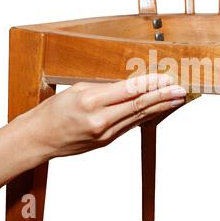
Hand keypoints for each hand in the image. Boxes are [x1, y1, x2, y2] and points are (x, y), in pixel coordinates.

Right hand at [14, 74, 185, 158]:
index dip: (151, 84)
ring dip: (160, 107)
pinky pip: (131, 126)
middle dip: (163, 96)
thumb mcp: (77, 90)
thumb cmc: (53, 112)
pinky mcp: (107, 141)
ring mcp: (105, 134)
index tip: (166, 78)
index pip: (129, 91)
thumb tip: (130, 87)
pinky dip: (147, 117)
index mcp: (91, 102)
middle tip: (180, 89)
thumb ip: (105, 89)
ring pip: (139, 117)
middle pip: (139, 106)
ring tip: (176, 99)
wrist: (39, 139)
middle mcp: (100, 120)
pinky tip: (158, 110)